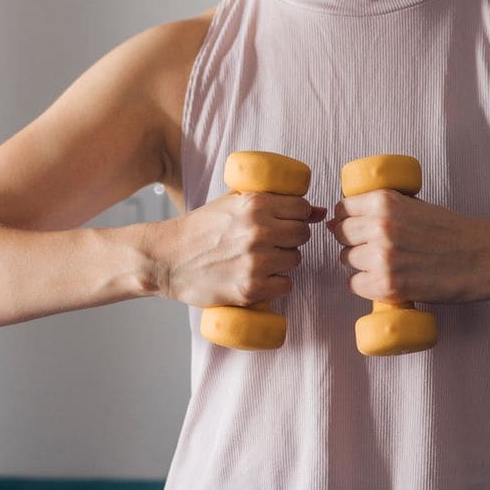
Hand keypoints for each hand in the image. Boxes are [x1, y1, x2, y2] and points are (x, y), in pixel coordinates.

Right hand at [155, 193, 326, 308]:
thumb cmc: (200, 229)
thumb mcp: (232, 203)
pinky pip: (286, 285)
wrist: (168, 259)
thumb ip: (272, 200)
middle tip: (272, 242)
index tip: (286, 221)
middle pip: (302, 235)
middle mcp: (259, 231)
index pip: (302, 208)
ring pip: (295, 260)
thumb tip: (320, 211)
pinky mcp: (251, 288)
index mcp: (255, 204)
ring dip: (284, 261)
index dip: (297, 216)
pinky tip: (261, 277)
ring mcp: (256, 262)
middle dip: (291, 238)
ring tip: (261, 259)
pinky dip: (277, 283)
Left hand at [327, 189, 489, 306]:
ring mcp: (382, 257)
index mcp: (385, 201)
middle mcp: (380, 227)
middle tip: (374, 248)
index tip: (357, 227)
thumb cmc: (452, 231)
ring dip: (360, 264)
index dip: (348, 219)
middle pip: (341, 235)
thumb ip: (384, 207)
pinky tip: (383, 281)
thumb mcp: (415, 204)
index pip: (343, 209)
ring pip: (347, 260)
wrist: (484, 257)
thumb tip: (342, 216)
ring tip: (384, 264)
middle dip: (352, 241)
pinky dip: (366, 285)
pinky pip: (355, 284)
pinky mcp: (388, 286)